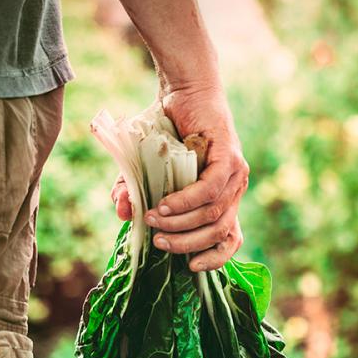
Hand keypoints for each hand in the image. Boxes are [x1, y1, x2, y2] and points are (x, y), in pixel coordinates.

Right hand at [110, 81, 248, 271]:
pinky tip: (165, 205)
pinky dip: (187, 201)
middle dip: (187, 244)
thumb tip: (121, 213)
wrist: (183, 88)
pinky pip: (211, 189)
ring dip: (182, 223)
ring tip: (154, 220)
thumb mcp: (146, 167)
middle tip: (158, 242)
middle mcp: (235, 189)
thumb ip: (134, 191)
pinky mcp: (230, 156)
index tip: (190, 268)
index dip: (215, 259)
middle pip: (220, 232)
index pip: (230, 240)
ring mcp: (236, 173)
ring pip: (215, 213)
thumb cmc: (167, 128)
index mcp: (224, 198)